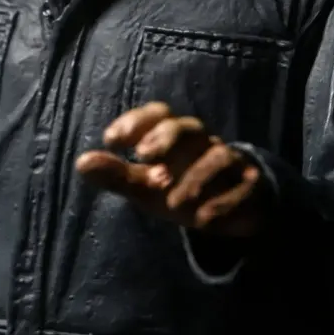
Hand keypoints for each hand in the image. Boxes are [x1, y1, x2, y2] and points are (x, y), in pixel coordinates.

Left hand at [75, 102, 269, 238]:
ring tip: (173, 203)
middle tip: (143, 157)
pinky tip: (203, 219)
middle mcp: (204, 144)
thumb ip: (117, 175)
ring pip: (218, 156)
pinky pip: (244, 187)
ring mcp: (231, 162)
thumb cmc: (183, 189)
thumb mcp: (147, 187)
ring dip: (194, 178)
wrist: (233, 211)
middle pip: (189, 127)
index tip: (111, 139)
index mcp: (176, 138)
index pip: (159, 115)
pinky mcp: (252, 185)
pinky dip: (224, 202)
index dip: (137, 121)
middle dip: (167, 138)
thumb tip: (81, 163)